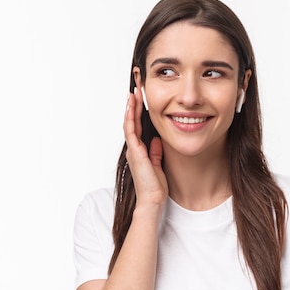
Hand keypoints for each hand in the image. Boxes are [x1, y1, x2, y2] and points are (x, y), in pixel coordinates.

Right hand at [123, 90, 167, 207]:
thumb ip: (156, 152)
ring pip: (130, 124)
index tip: (141, 98)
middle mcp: (134, 149)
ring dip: (131, 108)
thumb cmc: (155, 187)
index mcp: (140, 150)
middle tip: (136, 89)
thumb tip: (158, 140)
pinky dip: (131, 119)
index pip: (138, 126)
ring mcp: (133, 150)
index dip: (139, 112)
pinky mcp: (135, 153)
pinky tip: (132, 108)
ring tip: (133, 93)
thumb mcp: (159, 164)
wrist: (152, 200)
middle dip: (134, 105)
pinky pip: (131, 132)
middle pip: (132, 122)